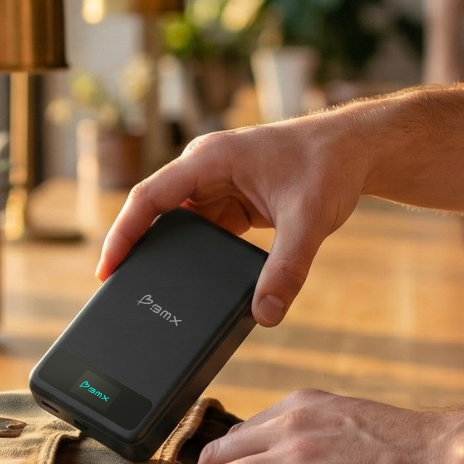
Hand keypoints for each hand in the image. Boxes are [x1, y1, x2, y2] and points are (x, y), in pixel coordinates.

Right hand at [96, 115, 367, 326]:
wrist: (357, 150)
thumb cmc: (329, 166)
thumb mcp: (308, 221)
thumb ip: (287, 270)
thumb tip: (267, 314)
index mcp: (210, 160)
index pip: (149, 198)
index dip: (123, 234)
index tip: (107, 269)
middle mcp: (206, 169)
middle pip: (158, 213)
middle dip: (142, 250)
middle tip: (122, 290)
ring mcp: (217, 184)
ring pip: (181, 225)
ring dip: (174, 255)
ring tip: (157, 289)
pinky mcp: (231, 200)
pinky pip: (204, 230)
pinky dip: (200, 255)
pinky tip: (198, 278)